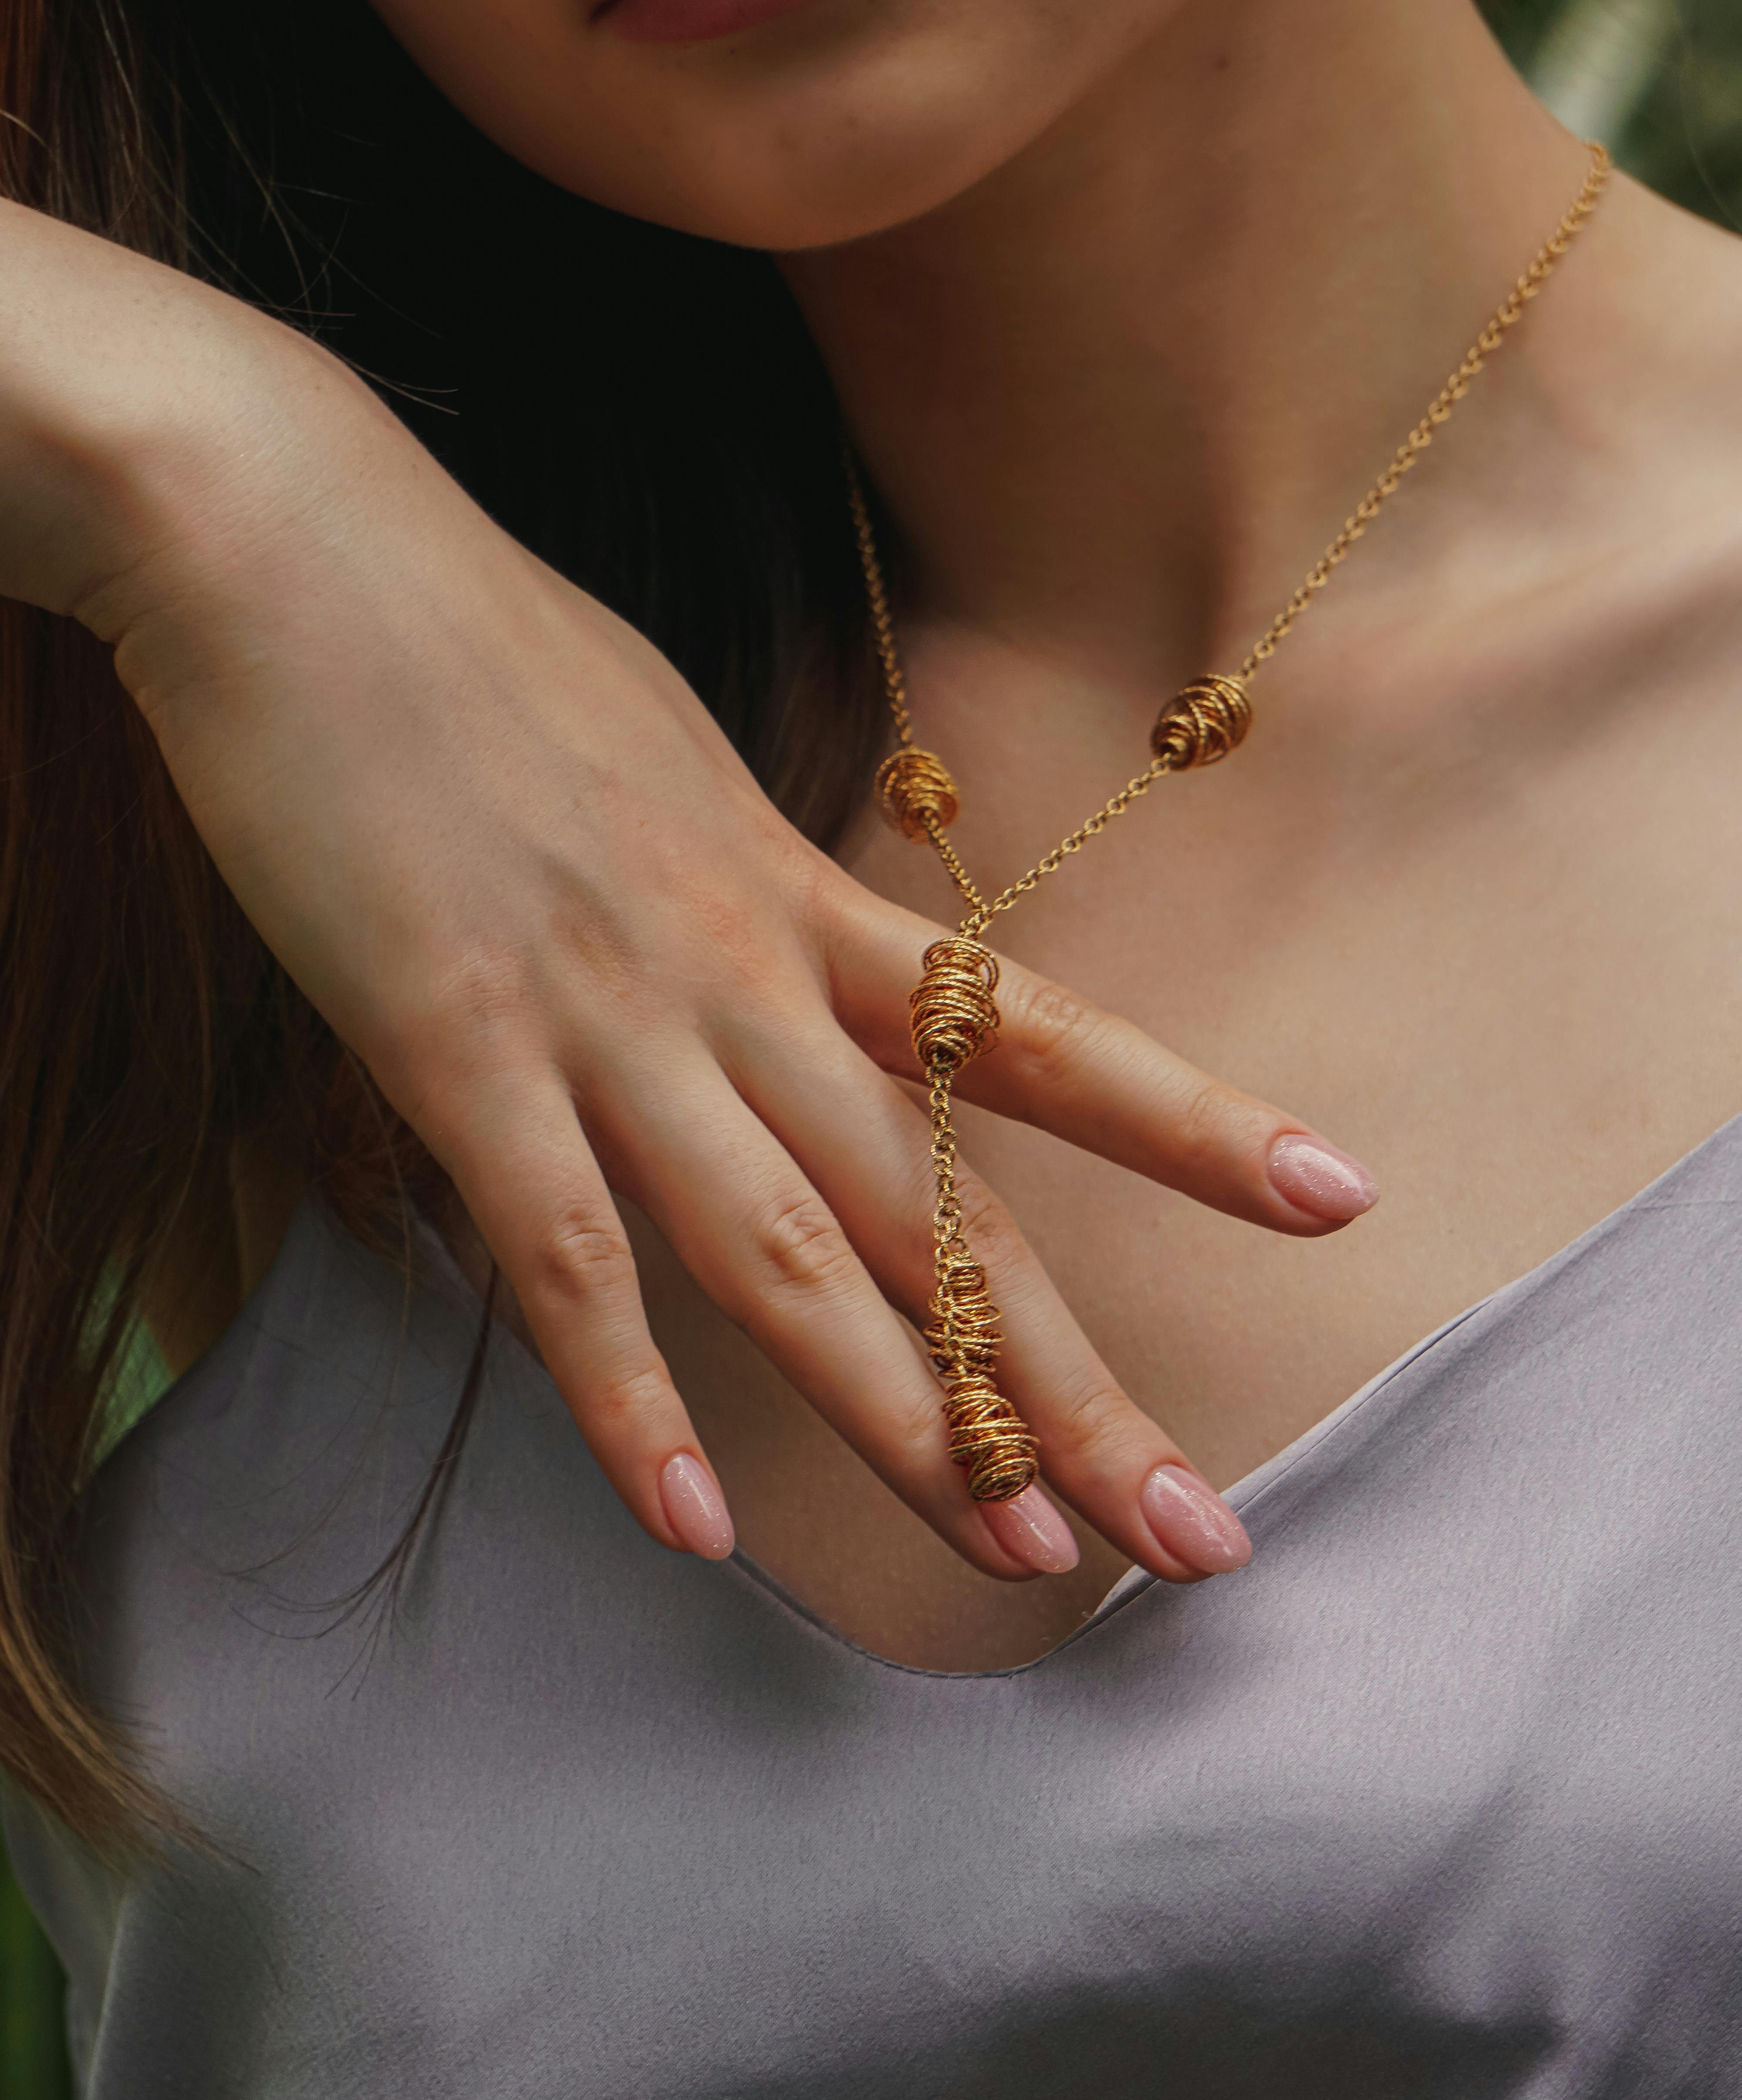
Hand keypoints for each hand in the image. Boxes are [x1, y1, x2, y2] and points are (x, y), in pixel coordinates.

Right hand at [6, 209, 1374, 1584]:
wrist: (281, 536)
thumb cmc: (468, 642)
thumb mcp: (663, 757)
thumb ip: (741, 887)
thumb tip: (792, 953)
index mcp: (793, 892)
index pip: (1031, 1034)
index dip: (1191, 1118)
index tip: (1335, 1193)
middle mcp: (735, 968)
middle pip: (941, 1206)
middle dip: (1074, 1382)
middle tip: (1202, 1532)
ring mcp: (602, 1010)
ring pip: (785, 1252)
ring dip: (908, 1423)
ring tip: (1021, 1563)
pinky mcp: (452, 1044)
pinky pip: (560, 1251)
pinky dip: (626, 1394)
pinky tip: (692, 1524)